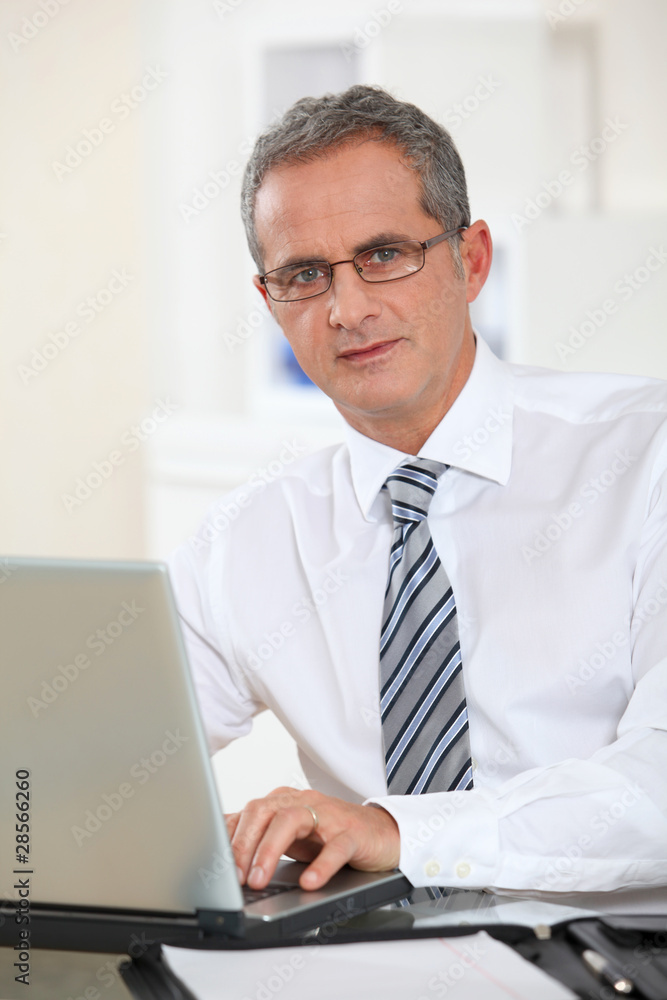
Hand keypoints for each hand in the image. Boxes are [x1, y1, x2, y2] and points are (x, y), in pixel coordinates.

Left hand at [226, 786, 399, 890]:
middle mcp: (302, 802)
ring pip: (292, 821)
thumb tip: (219, 852)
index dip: (227, 838)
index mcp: (283, 802)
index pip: (247, 812)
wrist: (382, 832)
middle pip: (264, 811)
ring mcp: (329, 815)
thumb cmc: (330, 834)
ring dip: (270, 850)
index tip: (214, 867)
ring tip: (259, 880)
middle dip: (243, 844)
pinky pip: (336, 846)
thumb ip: (258, 837)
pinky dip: (321, 865)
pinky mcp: (353, 832)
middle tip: (233, 877)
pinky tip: (309, 882)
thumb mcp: (290, 836)